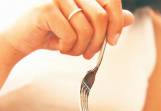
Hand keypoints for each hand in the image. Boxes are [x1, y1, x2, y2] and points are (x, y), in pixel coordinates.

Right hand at [3, 0, 133, 58]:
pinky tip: (61, 47)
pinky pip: (70, 35)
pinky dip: (68, 48)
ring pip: (86, 30)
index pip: (111, 2)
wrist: (28, 37)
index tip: (113, 41)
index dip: (117, 23)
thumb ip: (107, 22)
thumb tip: (130, 18)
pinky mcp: (47, 8)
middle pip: (100, 18)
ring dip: (81, 48)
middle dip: (98, 43)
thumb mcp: (85, 29)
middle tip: (89, 54)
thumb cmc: (57, 33)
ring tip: (72, 50)